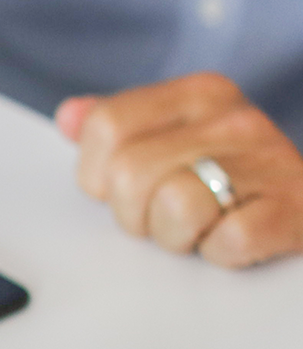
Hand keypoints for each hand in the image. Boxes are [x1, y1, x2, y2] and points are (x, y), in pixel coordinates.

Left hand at [56, 73, 302, 266]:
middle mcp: (234, 118)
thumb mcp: (177, 143)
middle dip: (138, 214)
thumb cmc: (236, 185)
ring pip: (174, 206)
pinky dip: (221, 254)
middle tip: (170, 217)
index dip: (101, 176)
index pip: (105, 126)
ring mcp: (268, 161)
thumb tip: (68, 116)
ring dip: (178, 236)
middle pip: (129, 174)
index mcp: (199, 95)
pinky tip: (234, 242)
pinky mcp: (294, 208)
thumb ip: (121, 129)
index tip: (133, 189)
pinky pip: (228, 240)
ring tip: (204, 227)